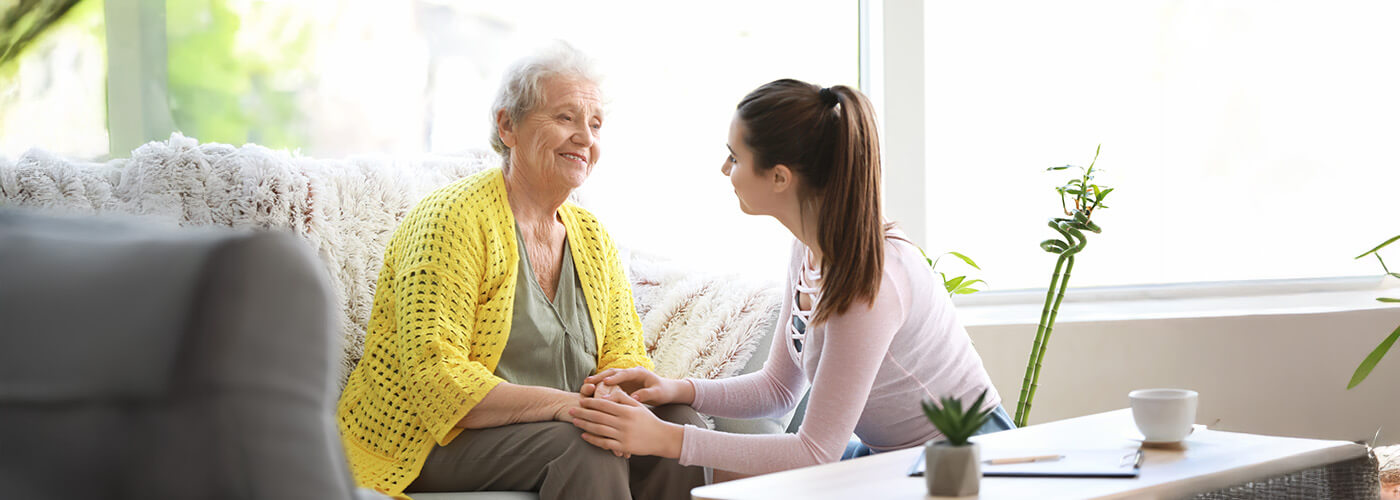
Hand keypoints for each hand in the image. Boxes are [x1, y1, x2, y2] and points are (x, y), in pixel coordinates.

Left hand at [569, 390, 683, 458]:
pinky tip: (584, 435)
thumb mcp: (637, 405)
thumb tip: (604, 396)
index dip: (590, 402)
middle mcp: (623, 423)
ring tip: (574, 421)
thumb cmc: (648, 420)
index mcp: (626, 411)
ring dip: (584, 425)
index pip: (604, 405)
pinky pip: (604, 443)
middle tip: (570, 410)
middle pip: (598, 416)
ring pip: (599, 429)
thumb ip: (622, 398)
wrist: (661, 438)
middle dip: (582, 413)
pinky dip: (593, 439)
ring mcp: (623, 435)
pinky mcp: (623, 446)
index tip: (581, 401)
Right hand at [580, 367, 688, 405]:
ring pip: (609, 377)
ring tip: (585, 385)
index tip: (605, 382)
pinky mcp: (622, 384)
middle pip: (613, 372)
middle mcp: (630, 372)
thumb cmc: (663, 391)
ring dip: (597, 380)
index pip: (625, 373)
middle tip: (588, 382)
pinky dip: (600, 387)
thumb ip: (646, 394)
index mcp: (639, 372)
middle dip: (600, 376)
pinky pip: (609, 384)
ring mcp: (625, 377)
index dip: (615, 378)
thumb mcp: (657, 393)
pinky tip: (591, 392)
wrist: (666, 390)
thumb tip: (634, 398)